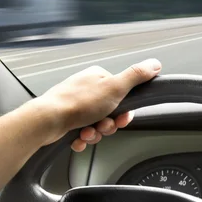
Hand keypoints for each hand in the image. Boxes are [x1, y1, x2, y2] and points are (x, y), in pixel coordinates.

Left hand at [36, 58, 161, 151]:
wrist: (47, 121)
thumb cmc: (77, 103)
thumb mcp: (116, 87)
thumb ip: (136, 75)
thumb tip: (154, 64)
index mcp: (98, 77)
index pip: (123, 94)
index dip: (125, 110)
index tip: (122, 117)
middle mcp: (86, 88)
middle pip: (111, 111)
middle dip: (109, 124)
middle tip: (103, 126)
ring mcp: (76, 104)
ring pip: (97, 123)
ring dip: (96, 132)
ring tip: (88, 132)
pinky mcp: (67, 119)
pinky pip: (83, 131)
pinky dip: (83, 137)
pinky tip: (79, 137)